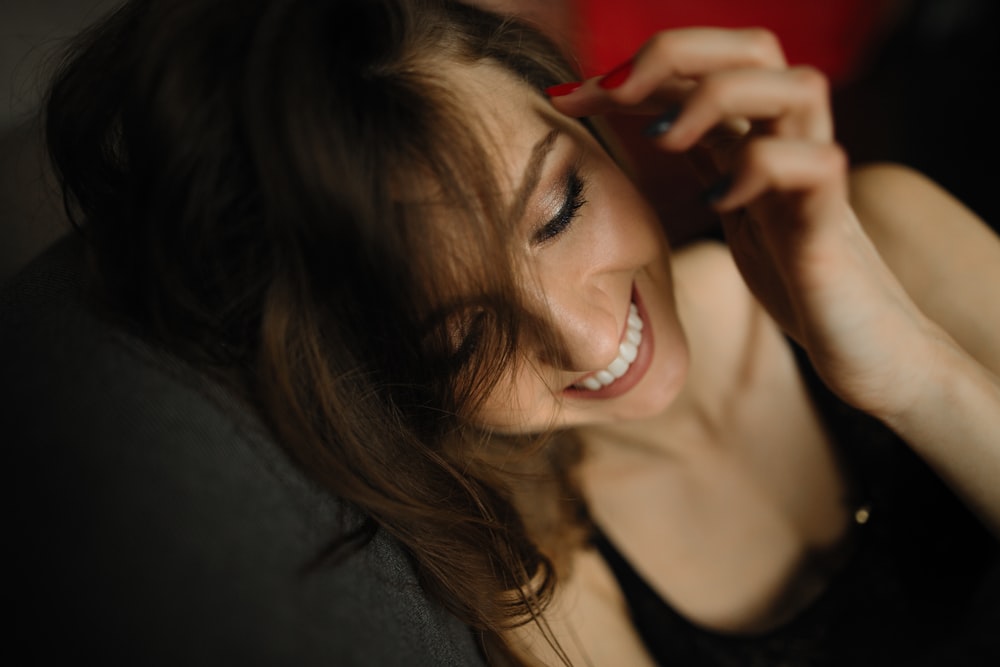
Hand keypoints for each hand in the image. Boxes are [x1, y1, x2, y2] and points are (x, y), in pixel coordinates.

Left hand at [547, 28, 942, 418]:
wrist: (867, 347)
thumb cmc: (798, 279)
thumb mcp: (736, 209)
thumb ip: (705, 162)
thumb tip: (647, 127)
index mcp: (760, 139)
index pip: (701, 72)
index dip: (630, 71)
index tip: (562, 94)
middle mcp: (792, 144)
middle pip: (755, 47)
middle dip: (676, 54)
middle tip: (610, 91)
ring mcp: (817, 179)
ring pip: (798, 85)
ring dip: (719, 98)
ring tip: (665, 141)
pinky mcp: (833, 225)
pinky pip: (815, 164)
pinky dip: (759, 170)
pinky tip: (716, 202)